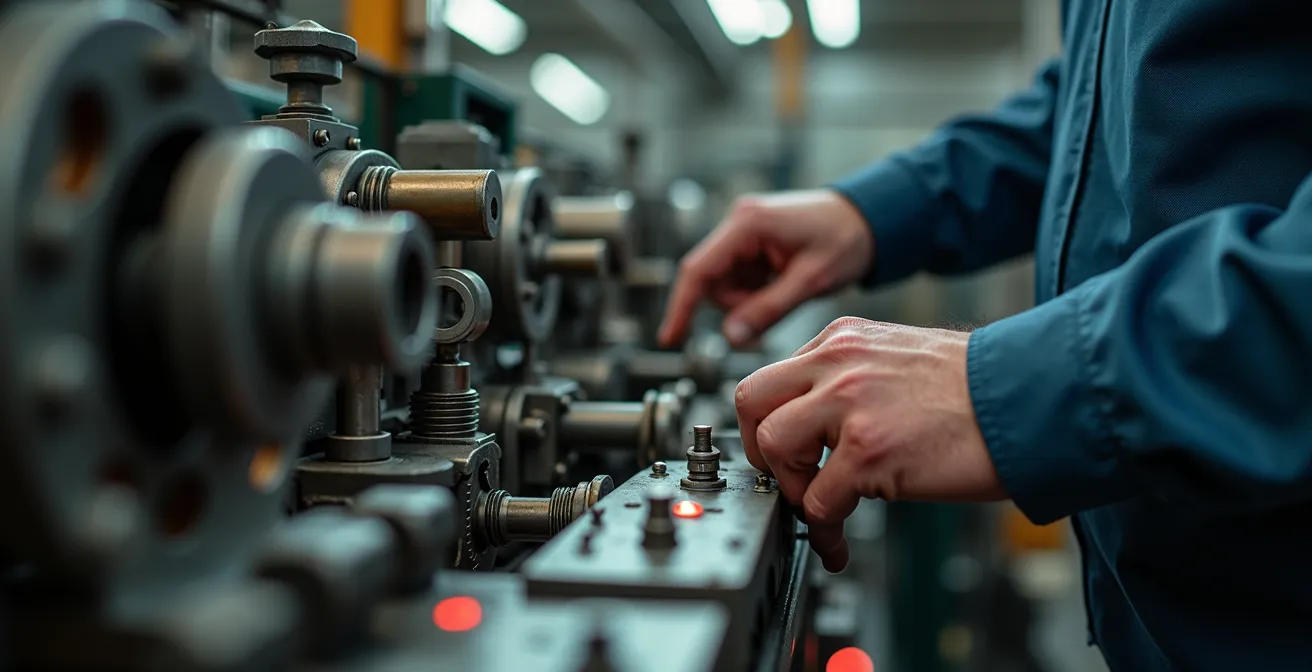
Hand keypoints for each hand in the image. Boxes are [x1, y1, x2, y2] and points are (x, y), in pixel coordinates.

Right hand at [658, 190, 873, 347]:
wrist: (872, 219)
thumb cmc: (847, 238)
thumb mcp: (809, 281)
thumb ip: (767, 310)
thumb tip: (731, 336)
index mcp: (748, 224)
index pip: (698, 270)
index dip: (681, 307)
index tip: (670, 338)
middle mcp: (740, 223)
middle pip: (712, 282)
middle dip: (737, 306)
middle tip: (775, 309)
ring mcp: (745, 233)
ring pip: (726, 284)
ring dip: (748, 302)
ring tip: (787, 294)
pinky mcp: (754, 244)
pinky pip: (741, 279)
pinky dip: (757, 293)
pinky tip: (784, 287)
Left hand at [735, 317, 1004, 571]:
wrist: (1033, 398)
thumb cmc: (978, 390)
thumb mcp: (898, 360)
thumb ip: (851, 381)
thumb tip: (818, 428)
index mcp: (842, 339)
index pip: (772, 378)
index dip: (771, 423)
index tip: (786, 455)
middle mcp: (839, 361)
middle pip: (751, 401)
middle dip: (758, 450)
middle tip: (786, 479)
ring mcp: (850, 402)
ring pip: (773, 446)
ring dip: (792, 489)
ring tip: (821, 509)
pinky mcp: (870, 447)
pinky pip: (818, 498)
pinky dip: (824, 528)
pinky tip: (841, 540)